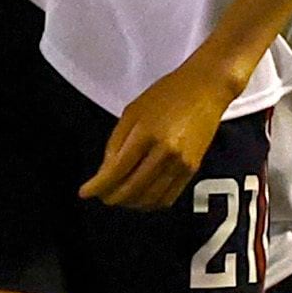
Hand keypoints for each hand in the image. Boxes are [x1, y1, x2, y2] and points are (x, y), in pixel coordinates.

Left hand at [83, 54, 233, 208]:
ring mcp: (181, 163)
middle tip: (101, 195)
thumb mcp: (132, 111)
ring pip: (150, 198)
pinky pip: (168, 197)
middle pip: (132, 189)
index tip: (86, 192)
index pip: (116, 170)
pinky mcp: (192, 169)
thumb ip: (116, 143)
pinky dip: (150, 203)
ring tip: (118, 197)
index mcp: (147, 134)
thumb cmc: (169, 93)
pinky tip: (140, 197)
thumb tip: (105, 171)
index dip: (98, 186)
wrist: (205, 89)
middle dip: (111, 197)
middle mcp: (166, 152)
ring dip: (130, 203)